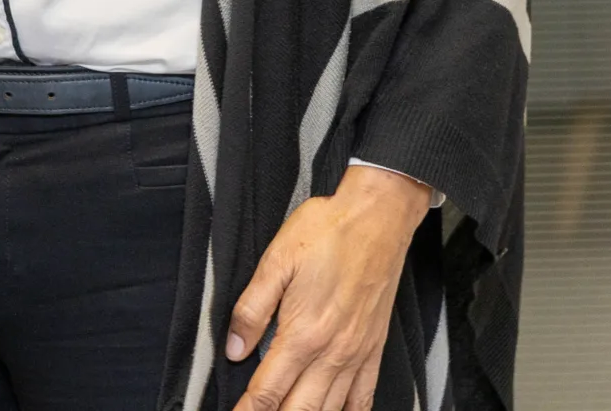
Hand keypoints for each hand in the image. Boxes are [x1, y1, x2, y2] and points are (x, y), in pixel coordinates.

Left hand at [225, 163, 430, 410]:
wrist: (377, 220)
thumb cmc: (325, 233)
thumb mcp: (276, 262)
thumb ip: (251, 309)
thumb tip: (233, 349)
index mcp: (303, 333)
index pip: (268, 390)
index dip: (248, 409)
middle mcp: (332, 353)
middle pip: (300, 409)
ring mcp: (357, 355)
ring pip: (331, 410)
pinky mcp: (374, 350)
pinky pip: (364, 398)